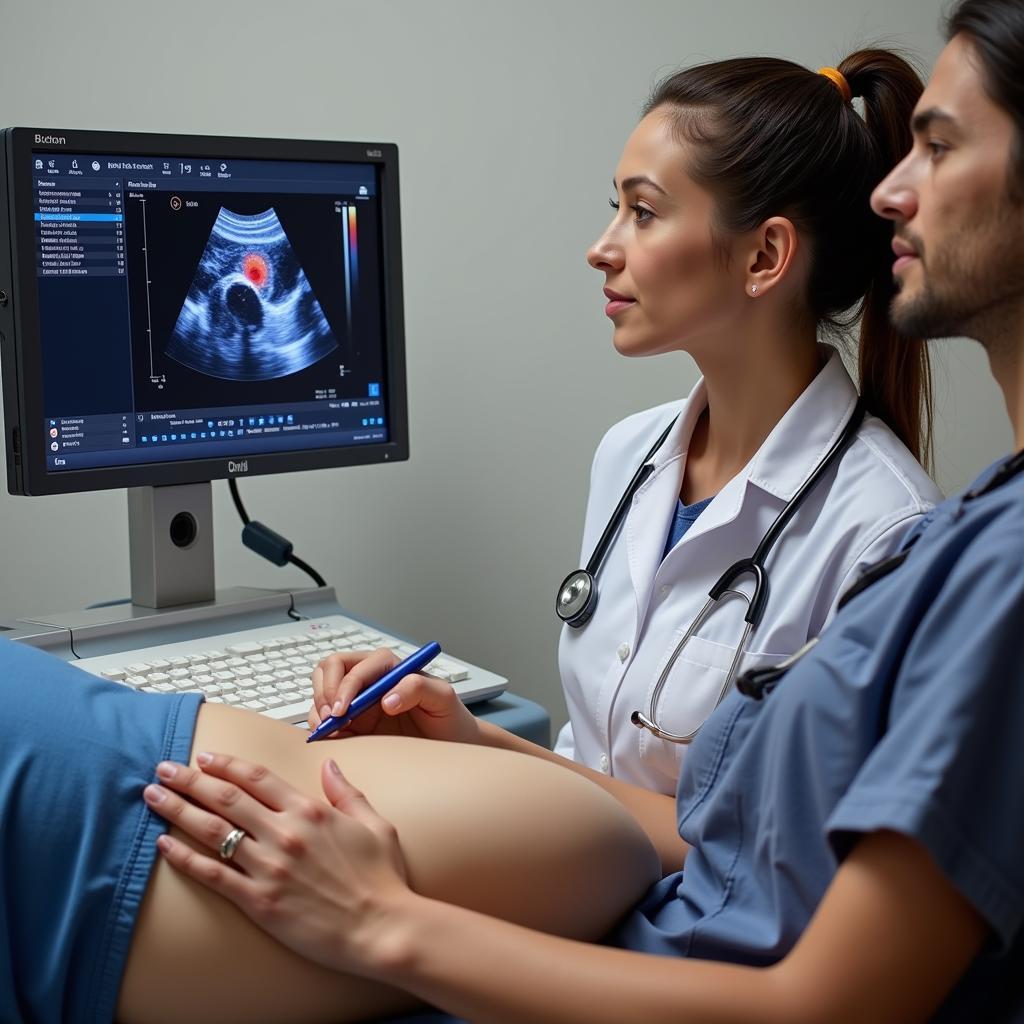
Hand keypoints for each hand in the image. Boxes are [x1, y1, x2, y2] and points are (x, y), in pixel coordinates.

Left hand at [144, 753, 413, 974]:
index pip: (258, 778)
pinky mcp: (259, 902)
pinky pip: (213, 876)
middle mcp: (285, 833)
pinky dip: (185, 858)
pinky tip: (165, 845)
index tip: (205, 756)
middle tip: (164, 769)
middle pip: (226, 797)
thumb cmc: (383, 879)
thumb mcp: (375, 824)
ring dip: (179, 810)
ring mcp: (269, 867)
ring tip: (154, 797)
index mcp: (311, 811)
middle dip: (191, 780)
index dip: (228, 764)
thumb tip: (330, 765)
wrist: (381, 927)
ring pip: (212, 831)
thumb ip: (347, 792)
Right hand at [308, 648, 480, 744]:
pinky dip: (321, 727)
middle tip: (331, 718)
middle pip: (329, 669)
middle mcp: (369, 679)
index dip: (343, 687)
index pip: (353, 666)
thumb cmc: (449, 716)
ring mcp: (358, 701)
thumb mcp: (442, 698)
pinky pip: (325, 718)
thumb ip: (418, 687)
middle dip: (324, 692)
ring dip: (319, 709)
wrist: (451, 745)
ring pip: (322, 691)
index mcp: (387, 667)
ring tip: (329, 730)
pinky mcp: (354, 723)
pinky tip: (332, 739)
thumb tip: (385, 699)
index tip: (343, 711)